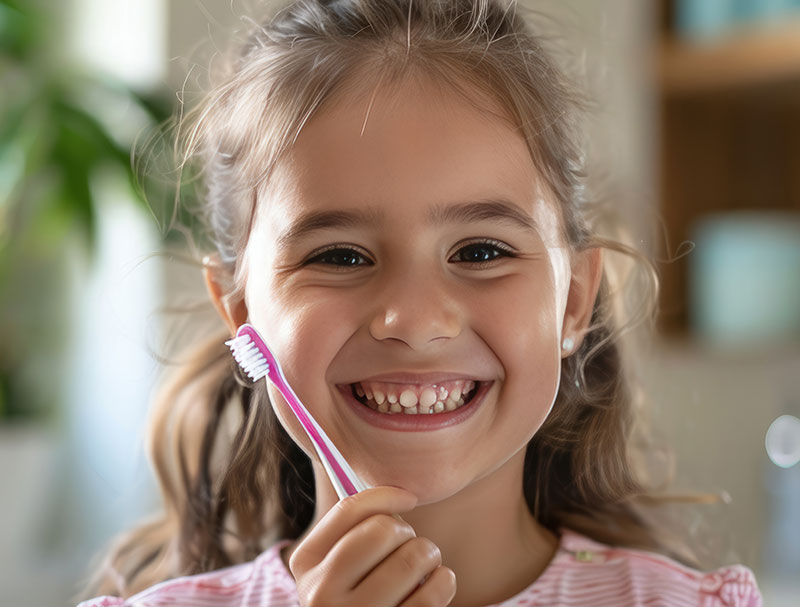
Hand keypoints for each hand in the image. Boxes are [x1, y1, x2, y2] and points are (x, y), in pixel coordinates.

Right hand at [289, 486, 456, 605]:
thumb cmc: (358, 592)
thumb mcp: (338, 564)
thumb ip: (354, 529)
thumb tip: (399, 493)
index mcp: (306, 562)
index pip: (348, 509)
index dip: (386, 496)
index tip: (410, 498)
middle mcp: (321, 592)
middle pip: (381, 530)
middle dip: (406, 531)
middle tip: (409, 545)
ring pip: (411, 558)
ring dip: (429, 555)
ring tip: (423, 566)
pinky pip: (432, 592)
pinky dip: (444, 580)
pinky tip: (436, 583)